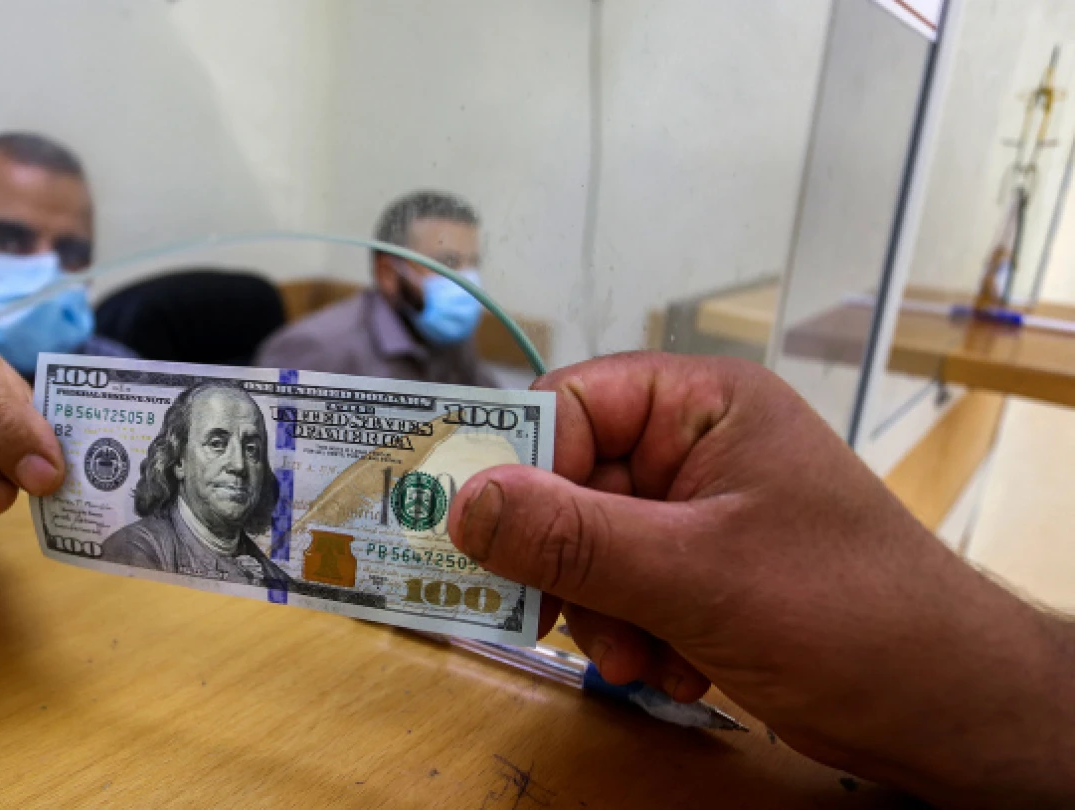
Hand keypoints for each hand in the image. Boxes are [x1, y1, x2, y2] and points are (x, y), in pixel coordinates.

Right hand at [449, 352, 1073, 807]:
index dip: (517, 469)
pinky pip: (620, 589)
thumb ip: (573, 537)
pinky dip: (630, 634)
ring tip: (640, 657)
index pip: (570, 407)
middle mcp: (695, 447)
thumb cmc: (852, 614)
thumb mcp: (696, 573)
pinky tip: (670, 668)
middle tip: (556, 617)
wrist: (948, 709)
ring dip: (599, 613)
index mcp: (702, 404)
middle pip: (567, 484)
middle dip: (565, 564)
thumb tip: (464, 503)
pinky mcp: (701, 572)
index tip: (474, 533)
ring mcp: (698, 512)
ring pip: (586, 548)